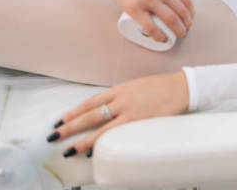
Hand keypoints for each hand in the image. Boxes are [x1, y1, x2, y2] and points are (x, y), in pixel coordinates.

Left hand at [47, 71, 189, 157]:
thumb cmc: (163, 88)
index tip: (61, 120)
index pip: (91, 102)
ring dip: (80, 138)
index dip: (74, 111)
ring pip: (98, 125)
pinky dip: (101, 141)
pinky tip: (91, 149)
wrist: (182, 86)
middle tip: (54, 135)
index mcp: (120, 89)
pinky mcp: (139, 120)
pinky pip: (115, 133)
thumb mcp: (139, 87)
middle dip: (69, 125)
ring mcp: (129, 110)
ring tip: (67, 148)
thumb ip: (124, 97)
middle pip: (89, 114)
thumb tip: (110, 109)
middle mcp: (121, 99)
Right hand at [94, 0, 194, 41]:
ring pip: (170, 20)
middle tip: (186, 29)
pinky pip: (150, 27)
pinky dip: (159, 36)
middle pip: (181, 13)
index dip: (191, 13)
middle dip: (187, 24)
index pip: (187, 1)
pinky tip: (163, 39)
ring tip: (178, 35)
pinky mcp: (134, 8)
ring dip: (178, 31)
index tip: (190, 18)